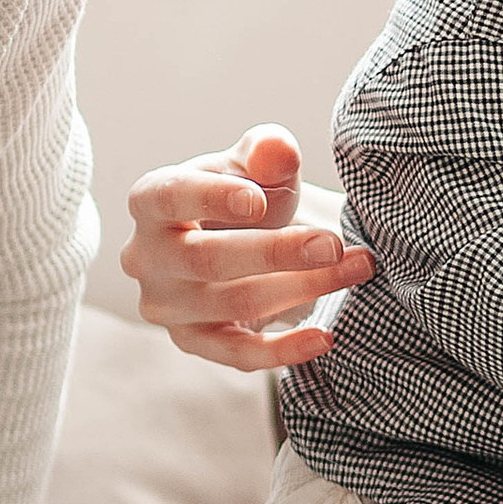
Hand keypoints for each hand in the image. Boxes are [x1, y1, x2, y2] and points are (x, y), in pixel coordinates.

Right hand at [120, 125, 376, 371]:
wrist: (245, 240)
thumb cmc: (246, 194)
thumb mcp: (257, 165)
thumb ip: (267, 152)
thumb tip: (277, 150)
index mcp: (150, 201)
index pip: (170, 198)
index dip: (212, 198)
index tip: (261, 201)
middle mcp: (145, 257)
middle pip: (206, 259)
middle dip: (277, 252)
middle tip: (334, 244)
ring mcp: (166, 305)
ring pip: (233, 303)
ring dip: (302, 289)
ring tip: (357, 268)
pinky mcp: (194, 342)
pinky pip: (238, 353)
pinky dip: (284, 349)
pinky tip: (325, 336)